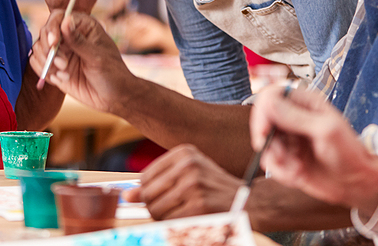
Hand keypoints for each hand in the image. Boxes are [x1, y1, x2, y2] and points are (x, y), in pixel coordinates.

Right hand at [29, 11, 133, 114]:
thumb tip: (66, 20)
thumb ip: (78, 41)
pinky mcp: (55, 68)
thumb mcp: (97, 57)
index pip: (58, 17)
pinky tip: (61, 79)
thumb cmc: (113, 73)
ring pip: (38, 49)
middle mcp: (69, 36)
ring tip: (64, 74)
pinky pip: (38, 64)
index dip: (52, 28)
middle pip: (45, 33)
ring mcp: (62, 52)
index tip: (54, 43)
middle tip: (63, 65)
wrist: (114, 98)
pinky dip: (44, 72)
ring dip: (47, 62)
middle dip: (49, 50)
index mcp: (83, 26)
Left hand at [123, 144, 241, 219]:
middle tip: (174, 210)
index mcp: (184, 152)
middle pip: (148, 194)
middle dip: (154, 208)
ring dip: (164, 218)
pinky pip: (170, 221)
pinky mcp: (200, 205)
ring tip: (183, 213)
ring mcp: (194, 185)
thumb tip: (127, 195)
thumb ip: (158, 182)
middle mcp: (188, 164)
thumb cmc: (215, 189)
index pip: (145, 177)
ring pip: (156, 210)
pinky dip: (174, 225)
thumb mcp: (189, 175)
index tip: (158, 199)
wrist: (251, 201)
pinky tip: (188, 219)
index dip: (147, 194)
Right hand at [250, 85, 377, 215]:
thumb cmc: (349, 153)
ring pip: (264, 144)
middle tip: (280, 156)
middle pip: (262, 120)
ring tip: (296, 168)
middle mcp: (293, 118)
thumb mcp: (325, 131)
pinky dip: (280, 172)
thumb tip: (269, 102)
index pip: (271, 96)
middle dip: (267, 141)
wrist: (356, 183)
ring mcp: (289, 138)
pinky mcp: (286, 157)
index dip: (263, 111)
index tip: (264, 131)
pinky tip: (298, 174)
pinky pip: (270, 163)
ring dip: (277, 160)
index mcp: (304, 103)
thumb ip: (296, 117)